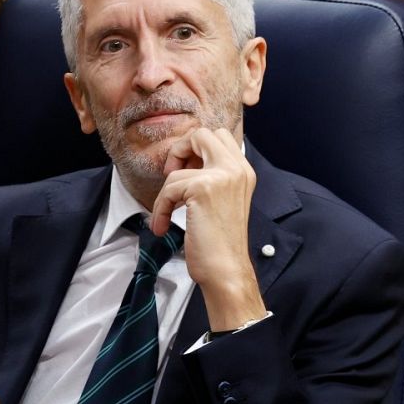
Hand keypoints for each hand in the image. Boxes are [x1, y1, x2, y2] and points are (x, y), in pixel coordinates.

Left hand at [152, 128, 266, 330]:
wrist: (226, 270)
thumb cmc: (219, 242)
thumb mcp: (222, 200)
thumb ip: (211, 176)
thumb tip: (184, 158)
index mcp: (243, 170)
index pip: (218, 135)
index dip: (195, 149)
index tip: (186, 173)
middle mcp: (237, 169)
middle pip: (202, 134)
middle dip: (179, 151)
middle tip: (173, 178)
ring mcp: (222, 176)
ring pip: (178, 168)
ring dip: (164, 194)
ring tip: (166, 215)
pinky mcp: (203, 188)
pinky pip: (168, 188)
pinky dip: (160, 208)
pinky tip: (163, 225)